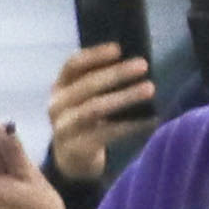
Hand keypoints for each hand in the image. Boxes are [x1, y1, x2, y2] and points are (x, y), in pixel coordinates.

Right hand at [45, 46, 159, 194]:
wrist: (71, 159)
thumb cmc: (85, 120)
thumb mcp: (83, 98)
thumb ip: (98, 81)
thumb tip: (134, 62)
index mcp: (60, 87)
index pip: (73, 65)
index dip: (95, 56)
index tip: (118, 49)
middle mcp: (58, 105)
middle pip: (87, 85)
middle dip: (116, 73)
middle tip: (143, 65)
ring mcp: (65, 128)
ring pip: (95, 108)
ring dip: (125, 96)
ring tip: (150, 89)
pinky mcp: (77, 148)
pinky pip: (107, 133)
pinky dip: (130, 125)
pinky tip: (150, 120)